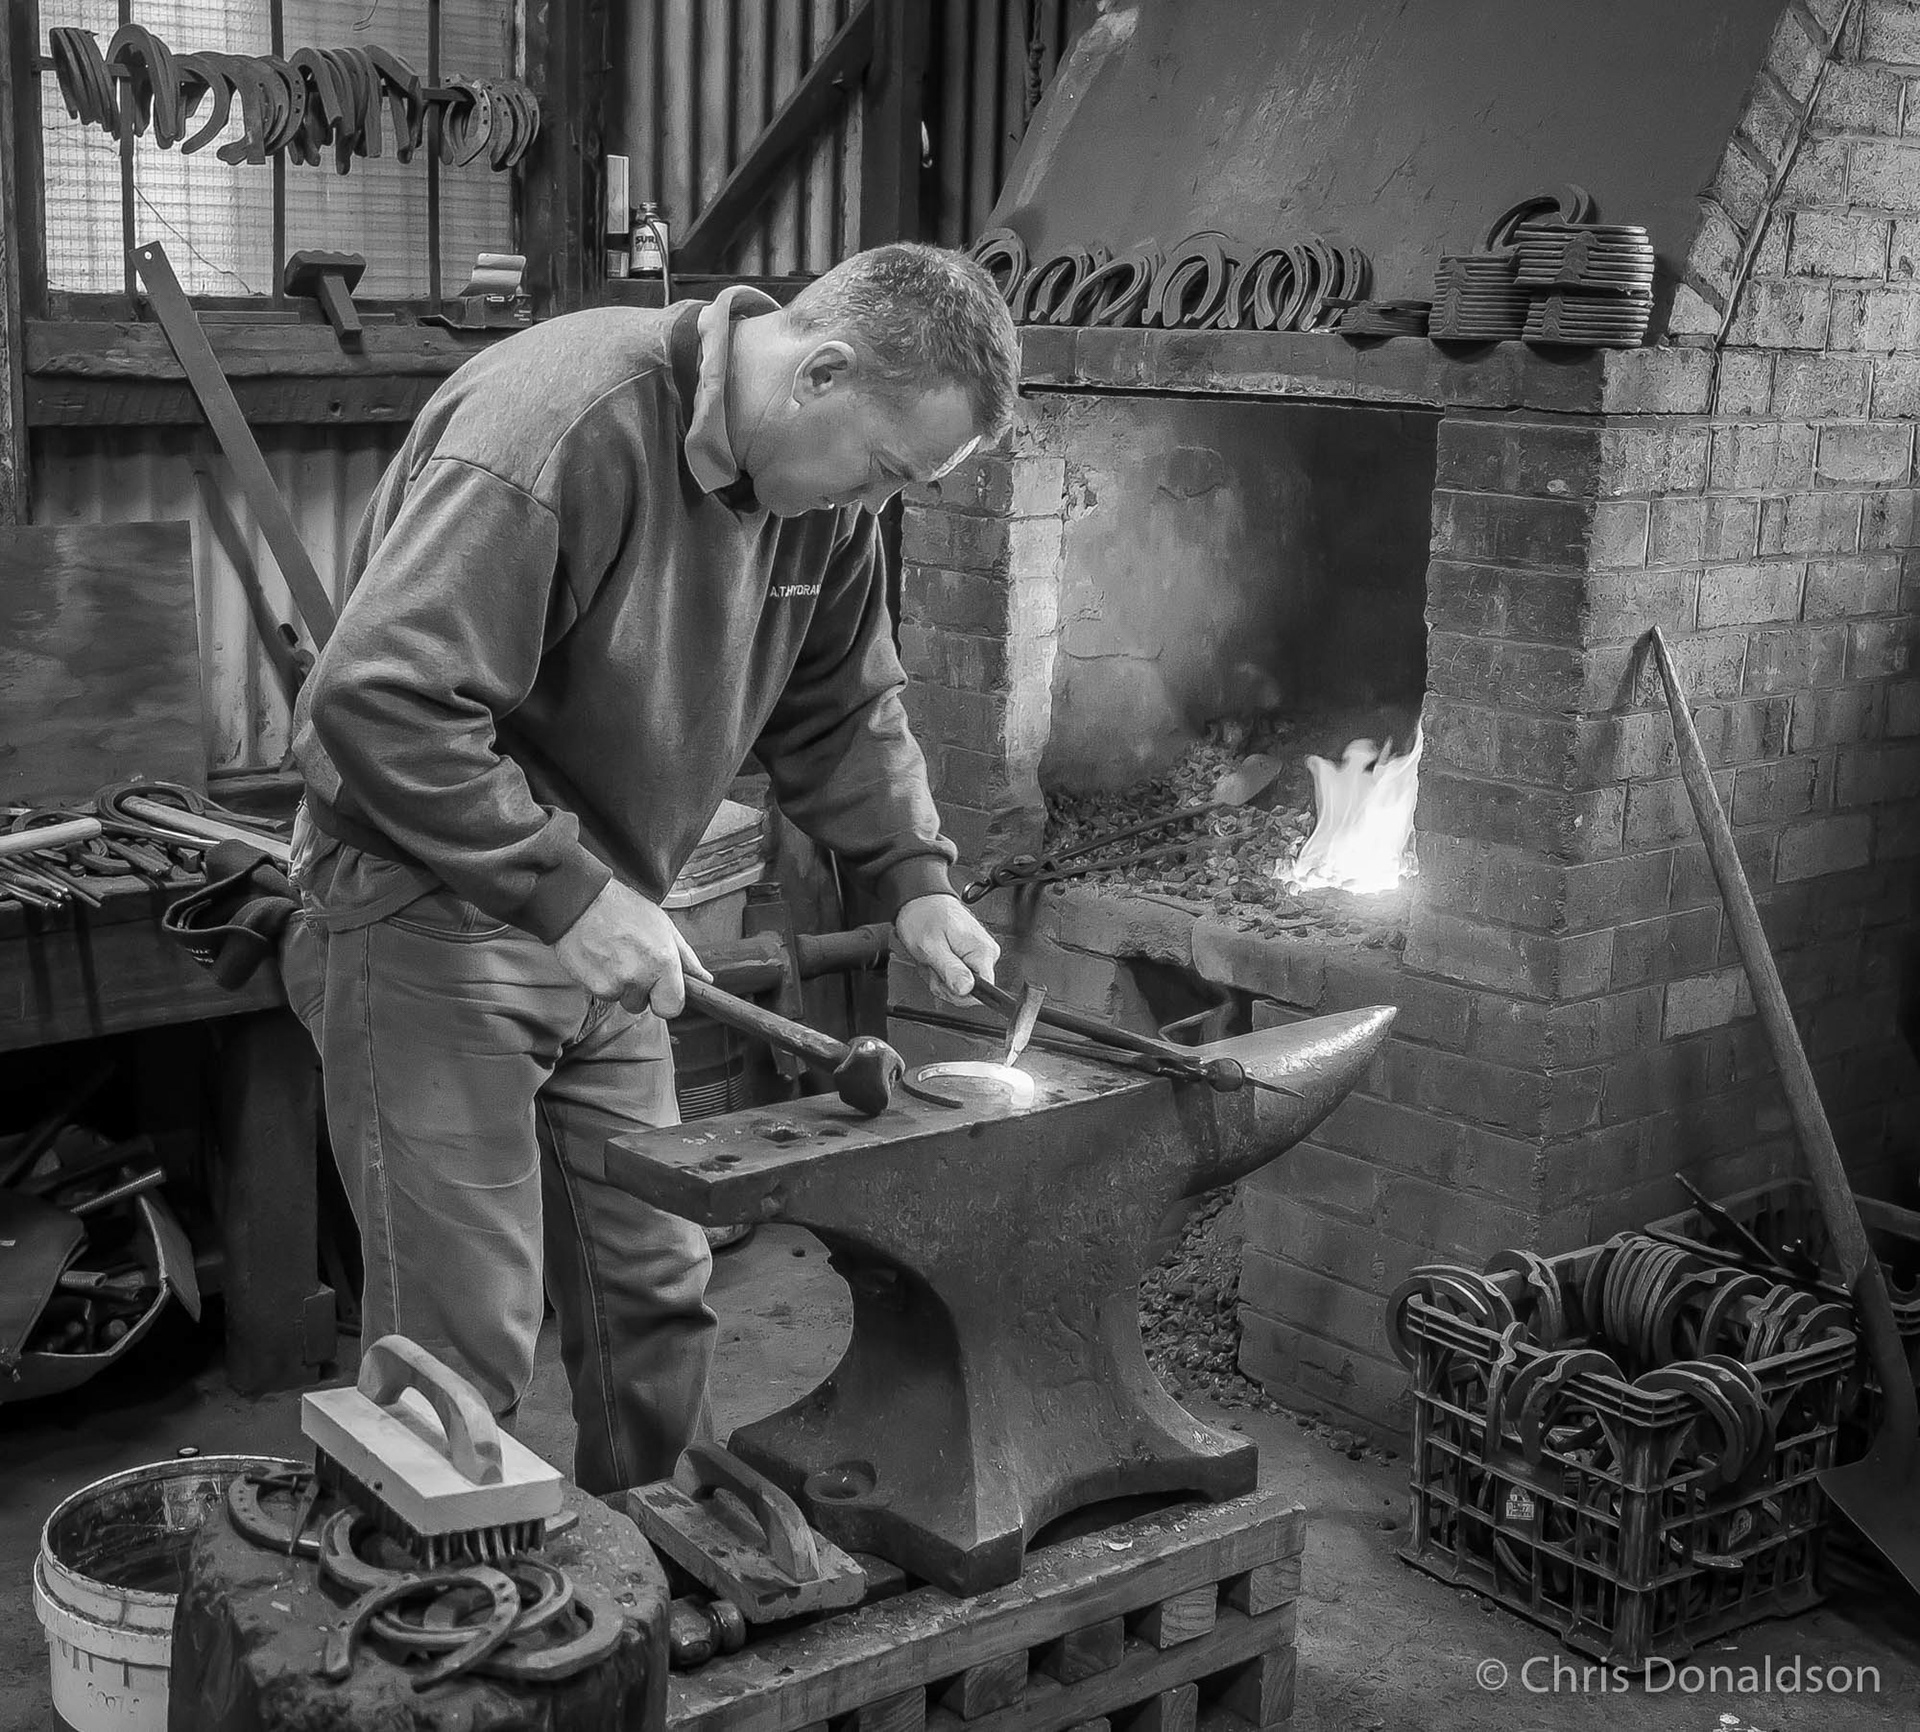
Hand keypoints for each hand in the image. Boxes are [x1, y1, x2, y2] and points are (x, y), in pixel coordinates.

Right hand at [551, 878, 710, 1017]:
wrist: (580, 901)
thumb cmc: (622, 909)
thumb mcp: (664, 927)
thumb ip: (686, 958)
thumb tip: (703, 979)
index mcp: (663, 961)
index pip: (672, 1007)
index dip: (666, 999)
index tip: (661, 989)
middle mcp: (639, 976)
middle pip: (643, 1006)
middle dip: (640, 991)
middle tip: (633, 963)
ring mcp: (613, 983)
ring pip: (621, 999)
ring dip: (620, 985)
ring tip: (614, 956)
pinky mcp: (591, 986)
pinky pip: (602, 994)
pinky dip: (601, 981)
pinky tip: (600, 958)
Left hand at [895, 893, 998, 1004]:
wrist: (919, 899)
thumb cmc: (923, 916)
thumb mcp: (931, 947)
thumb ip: (950, 970)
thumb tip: (967, 990)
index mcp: (982, 950)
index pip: (985, 991)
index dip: (960, 993)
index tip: (943, 981)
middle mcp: (986, 952)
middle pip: (970, 991)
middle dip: (944, 983)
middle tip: (932, 965)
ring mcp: (979, 954)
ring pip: (961, 985)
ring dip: (940, 977)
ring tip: (932, 958)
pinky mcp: (971, 955)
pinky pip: (958, 975)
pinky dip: (941, 971)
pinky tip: (936, 958)